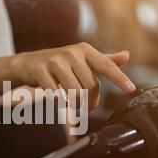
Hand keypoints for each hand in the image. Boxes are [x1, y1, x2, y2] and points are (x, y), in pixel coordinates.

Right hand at [9, 42, 134, 109]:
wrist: (27, 64)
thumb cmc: (59, 64)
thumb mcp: (82, 59)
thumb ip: (104, 60)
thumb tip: (127, 56)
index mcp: (84, 50)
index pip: (106, 65)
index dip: (119, 78)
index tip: (131, 89)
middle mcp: (71, 53)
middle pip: (90, 86)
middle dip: (89, 102)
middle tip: (85, 107)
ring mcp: (55, 61)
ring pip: (75, 93)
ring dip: (75, 105)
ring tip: (71, 105)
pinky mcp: (41, 71)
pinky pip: (57, 95)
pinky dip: (59, 103)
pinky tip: (57, 101)